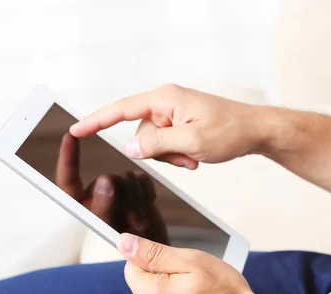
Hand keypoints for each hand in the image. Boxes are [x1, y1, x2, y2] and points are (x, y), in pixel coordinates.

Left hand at [56, 133, 169, 243]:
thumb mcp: (113, 229)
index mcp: (82, 205)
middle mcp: (97, 194)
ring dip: (137, 198)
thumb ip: (105, 206)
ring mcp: (117, 190)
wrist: (157, 249)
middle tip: (133, 219)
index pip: (68, 180)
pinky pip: (142, 178)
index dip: (67, 158)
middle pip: (108, 178)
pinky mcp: (136, 187)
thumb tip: (104, 178)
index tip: (70, 135)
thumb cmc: (130, 246)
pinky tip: (147, 207)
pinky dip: (147, 194)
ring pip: (127, 176)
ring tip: (139, 219)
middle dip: (123, 195)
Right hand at [69, 84, 272, 168]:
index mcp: (165, 99)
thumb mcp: (192, 142)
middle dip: (160, 152)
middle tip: (187, 157)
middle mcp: (166, 102)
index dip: (97, 121)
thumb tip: (129, 148)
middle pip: (141, 134)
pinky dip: (179, 154)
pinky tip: (197, 156)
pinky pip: (167, 143)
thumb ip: (157, 145)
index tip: (76, 129)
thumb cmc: (230, 131)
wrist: (255, 131)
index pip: (122, 110)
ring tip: (196, 156)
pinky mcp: (181, 122)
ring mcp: (174, 113)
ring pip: (154, 143)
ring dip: (172, 156)